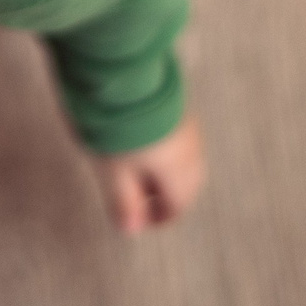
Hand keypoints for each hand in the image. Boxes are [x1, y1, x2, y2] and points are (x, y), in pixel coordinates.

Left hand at [89, 115, 206, 234]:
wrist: (126, 75)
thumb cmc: (118, 127)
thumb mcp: (113, 170)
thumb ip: (123, 202)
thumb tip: (130, 230)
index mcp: (180, 174)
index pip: (177, 207)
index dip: (155, 218)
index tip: (135, 219)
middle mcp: (192, 153)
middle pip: (184, 185)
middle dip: (160, 195)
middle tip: (133, 196)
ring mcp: (189, 128)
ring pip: (182, 161)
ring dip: (161, 171)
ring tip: (131, 168)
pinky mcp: (181, 108)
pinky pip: (177, 139)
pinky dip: (162, 150)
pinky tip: (139, 141)